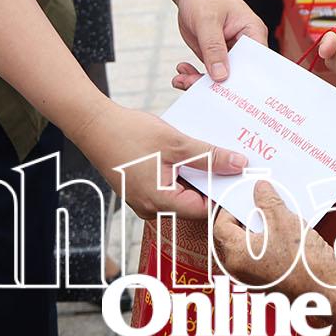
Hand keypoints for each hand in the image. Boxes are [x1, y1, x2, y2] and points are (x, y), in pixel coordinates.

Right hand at [66, 99, 246, 218]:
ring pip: (182, 191)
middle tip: (232, 162)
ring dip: (197, 173)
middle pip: (194, 201)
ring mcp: (145, 199)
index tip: (241, 178)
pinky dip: (182, 170)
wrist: (93, 125)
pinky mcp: (141, 188)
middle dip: (213, 181)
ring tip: (213, 153)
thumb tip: (238, 164)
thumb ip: (209, 157)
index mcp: (160, 203)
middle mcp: (152, 207)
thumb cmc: (128, 135)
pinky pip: (169, 184)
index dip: (224, 193)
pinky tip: (190, 152)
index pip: (204, 210)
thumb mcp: (176, 144)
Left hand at [177, 0, 267, 81]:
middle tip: (194, 87)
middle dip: (217, 86)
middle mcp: (244, 46)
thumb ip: (214, 48)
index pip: (256, 64)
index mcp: (253, 34)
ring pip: (220, 77)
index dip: (246, 82)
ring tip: (182, 80)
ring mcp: (229, 52)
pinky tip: (181, 73)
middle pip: (238, 75)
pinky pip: (208, 72)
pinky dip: (193, 76)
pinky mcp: (215, 56)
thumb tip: (221, 77)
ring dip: (200, 82)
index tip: (228, 95)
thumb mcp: (207, 19)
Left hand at [212, 181, 335, 335]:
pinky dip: (271, 241)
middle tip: (257, 200)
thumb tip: (260, 189)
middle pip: (234, 237)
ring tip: (275, 211)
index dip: (229, 208)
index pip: (220, 227)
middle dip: (246, 217)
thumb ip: (267, 200)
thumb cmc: (303, 262)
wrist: (329, 289)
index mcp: (236, 257)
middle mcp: (242, 271)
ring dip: (260, 228)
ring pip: (250, 246)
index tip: (241, 196)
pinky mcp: (273, 280)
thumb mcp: (283, 219)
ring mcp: (257, 278)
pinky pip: (264, 255)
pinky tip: (286, 228)